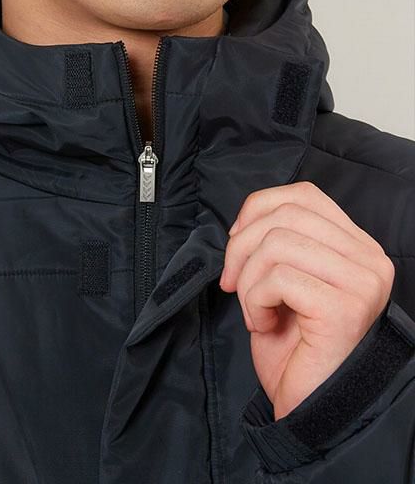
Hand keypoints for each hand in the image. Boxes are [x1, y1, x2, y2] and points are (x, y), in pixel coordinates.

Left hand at [219, 181, 394, 419]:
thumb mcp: (283, 281)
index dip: (257, 210)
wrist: (311, 405)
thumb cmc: (294, 344)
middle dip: (240, 246)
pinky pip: (278, 278)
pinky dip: (256, 301)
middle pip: (285, 214)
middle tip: (232, 283)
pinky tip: (265, 325)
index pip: (303, 195)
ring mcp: (361, 281)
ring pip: (277, 243)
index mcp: (354, 245)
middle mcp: (367, 258)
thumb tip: (241, 224)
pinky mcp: (344, 307)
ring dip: (249, 280)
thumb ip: (276, 244)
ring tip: (256, 311)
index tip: (236, 242)